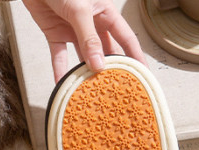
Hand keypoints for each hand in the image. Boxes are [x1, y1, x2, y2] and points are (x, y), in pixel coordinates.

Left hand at [22, 0, 147, 81]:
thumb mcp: (80, 10)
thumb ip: (89, 38)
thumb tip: (98, 64)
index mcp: (105, 13)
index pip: (126, 38)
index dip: (136, 56)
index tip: (142, 73)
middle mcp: (92, 23)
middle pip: (106, 51)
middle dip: (111, 69)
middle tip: (116, 89)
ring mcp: (74, 30)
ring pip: (83, 57)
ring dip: (86, 72)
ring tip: (92, 91)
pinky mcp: (56, 33)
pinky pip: (60, 56)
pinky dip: (60, 70)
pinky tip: (63, 84)